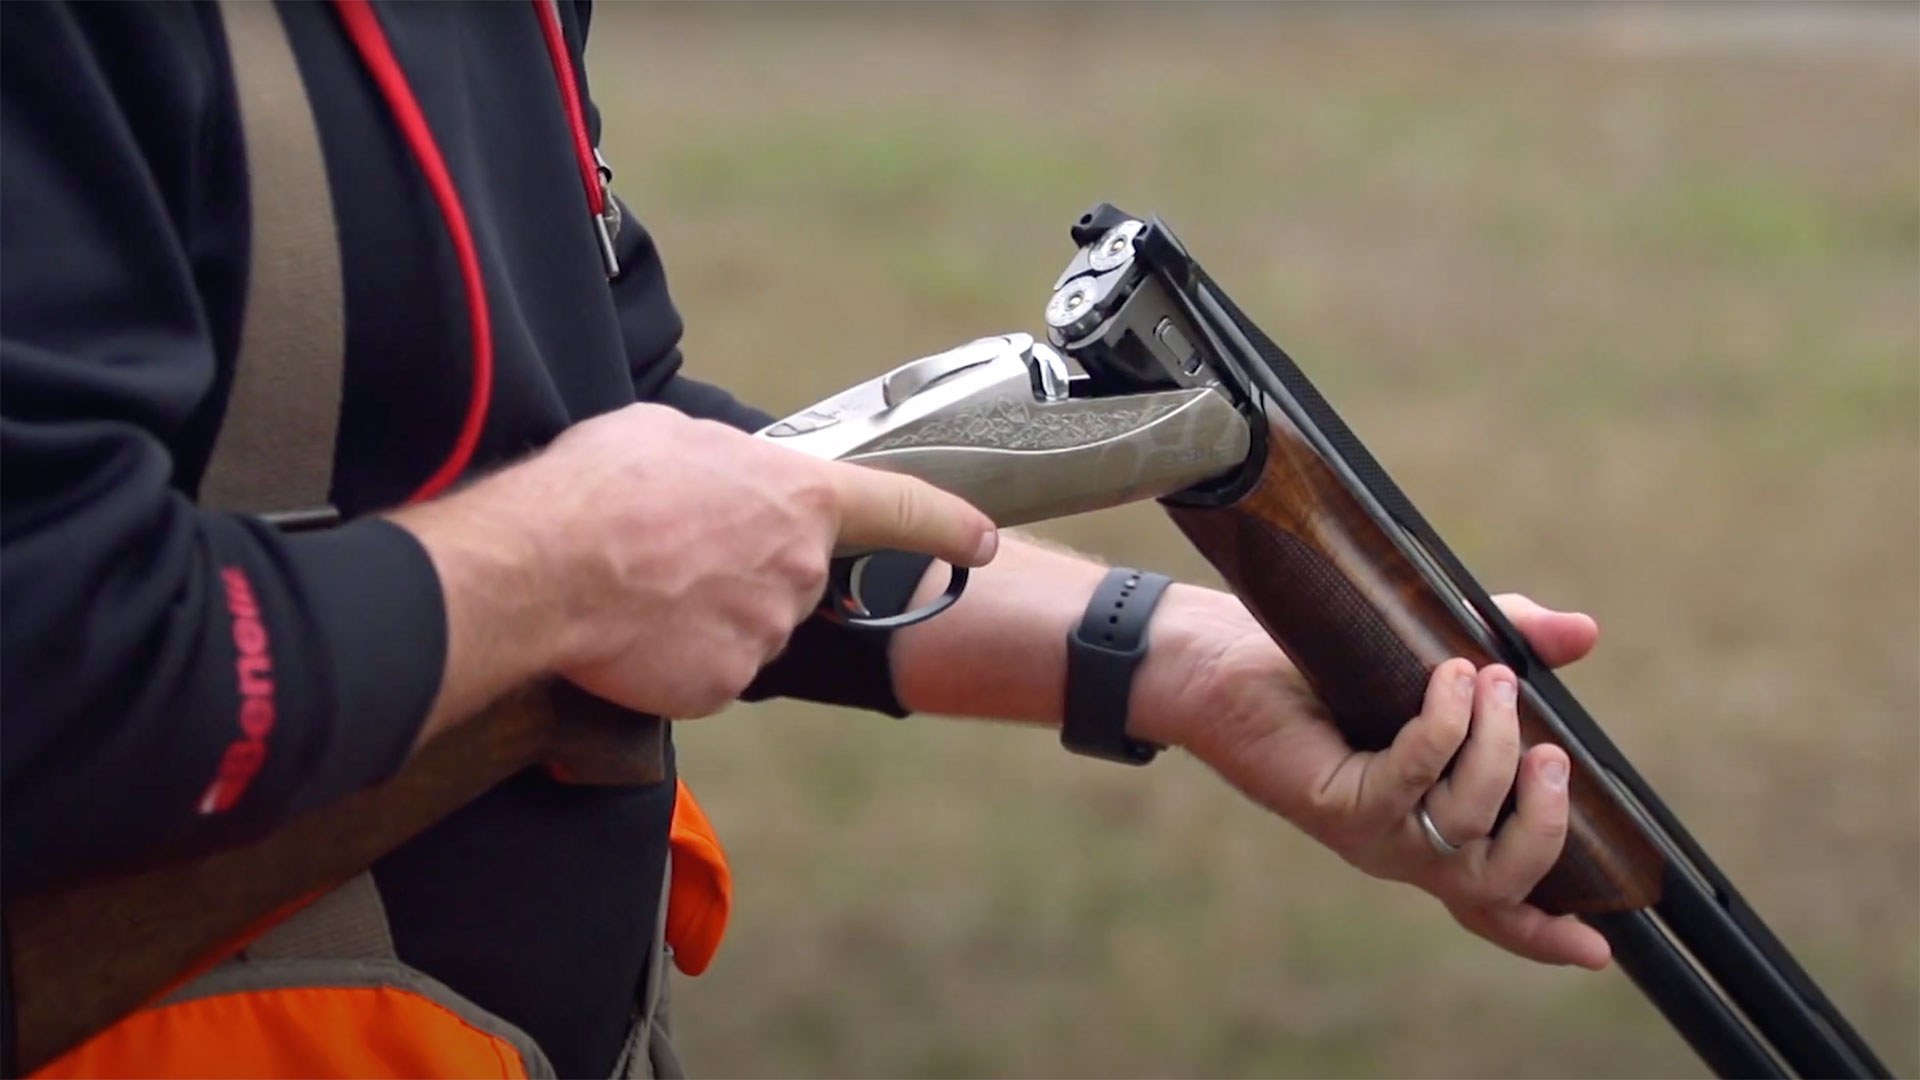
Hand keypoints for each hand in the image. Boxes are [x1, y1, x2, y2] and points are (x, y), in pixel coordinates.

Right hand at [396, 402, 997, 726]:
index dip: (947, 524)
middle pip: (792, 576)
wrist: (545, 566)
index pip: (899, 507)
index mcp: (798, 497)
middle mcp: (798, 568)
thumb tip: (714, 480)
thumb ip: (721, 465)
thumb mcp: (669, 436)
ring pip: (749, 626)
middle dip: (744, 570)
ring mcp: (766, 632)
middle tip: (672, 552)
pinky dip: (674, 658)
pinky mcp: (724, 684)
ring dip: (705, 613)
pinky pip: (708, 671)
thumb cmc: (602, 488)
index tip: (981, 542)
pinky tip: (635, 630)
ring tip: (640, 585)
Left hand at [1132, 588, 1611, 969]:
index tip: (1599, 951)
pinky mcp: (1335, 804)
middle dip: (1545, 820)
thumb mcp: (1437, 652)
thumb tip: (1586, 634)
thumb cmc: (1327, 661)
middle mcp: (1405, 845)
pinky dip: (1444, 725)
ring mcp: (1370, 830)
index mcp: (1433, 829)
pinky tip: (1450, 678)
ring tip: (1493, 679)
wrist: (1222, 658)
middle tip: (1551, 752)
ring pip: (1466, 821)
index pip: (1496, 901)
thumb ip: (1514, 645)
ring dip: (1494, 746)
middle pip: (1501, 880)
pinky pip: (1412, 776)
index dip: (1546, 934)